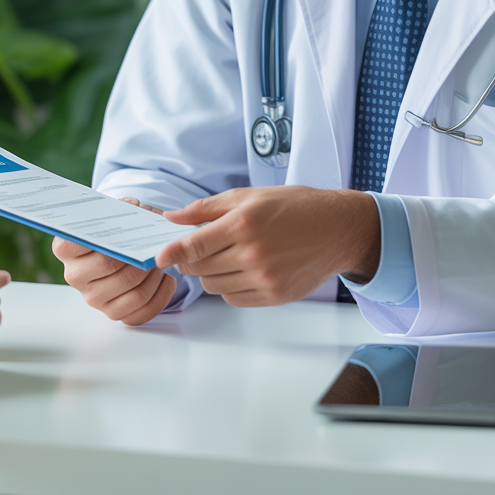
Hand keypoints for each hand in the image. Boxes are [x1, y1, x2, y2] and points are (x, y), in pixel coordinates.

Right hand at [52, 198, 176, 325]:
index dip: (104, 235)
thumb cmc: (113, 230)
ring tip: (162, 261)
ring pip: (131, 291)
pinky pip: (141, 312)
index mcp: (66, 248)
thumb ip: (119, 207)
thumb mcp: (111, 213)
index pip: (77, 242)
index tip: (124, 228)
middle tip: (154, 247)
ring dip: (153, 276)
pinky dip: (160, 296)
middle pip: (109, 265)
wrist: (115, 251)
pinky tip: (167, 280)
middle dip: (137, 256)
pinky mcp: (112, 313)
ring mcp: (93, 298)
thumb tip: (133, 207)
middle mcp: (75, 276)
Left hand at [155, 186, 379, 306]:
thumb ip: (206, 209)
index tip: (158, 256)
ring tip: (225, 255)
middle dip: (192, 258)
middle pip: (200, 267)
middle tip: (197, 247)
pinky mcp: (275, 296)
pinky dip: (229, 286)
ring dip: (210, 272)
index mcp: (243, 224)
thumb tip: (171, 218)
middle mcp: (253, 254)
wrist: (337, 230)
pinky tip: (241, 268)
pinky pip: (234, 298)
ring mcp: (265, 279)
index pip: (194, 246)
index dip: (172, 253)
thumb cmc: (294, 207)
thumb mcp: (248, 196)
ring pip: (214, 286)